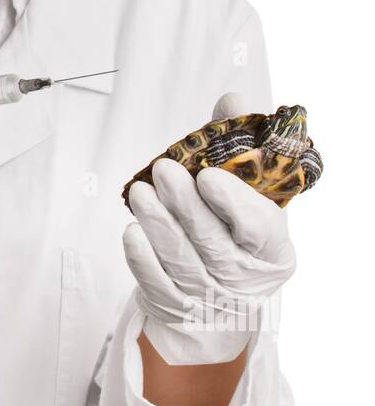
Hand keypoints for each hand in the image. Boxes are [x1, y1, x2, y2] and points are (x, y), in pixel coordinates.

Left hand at [122, 92, 296, 364]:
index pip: (257, 227)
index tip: (208, 175)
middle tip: (163, 169)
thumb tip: (231, 100)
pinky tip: (132, 231)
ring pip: (179, 259)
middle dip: (184, 204)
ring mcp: (208, 296)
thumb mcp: (252, 195)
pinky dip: (141, 258)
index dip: (233, 202)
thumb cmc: (237, 233)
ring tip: (139, 192)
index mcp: (272, 249)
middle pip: (211, 241)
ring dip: (157, 223)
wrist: (220, 298)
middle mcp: (243, 277)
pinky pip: (155, 282)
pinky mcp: (175, 305)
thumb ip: (240, 146)